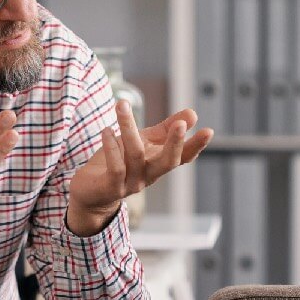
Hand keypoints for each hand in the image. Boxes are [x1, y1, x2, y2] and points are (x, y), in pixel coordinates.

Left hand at [66, 100, 213, 235]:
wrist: (90, 194)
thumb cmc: (119, 163)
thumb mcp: (143, 143)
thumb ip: (165, 129)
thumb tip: (193, 114)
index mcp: (158, 164)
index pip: (183, 156)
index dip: (196, 145)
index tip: (209, 131)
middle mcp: (149, 175)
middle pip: (168, 162)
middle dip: (175, 143)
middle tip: (181, 125)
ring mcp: (131, 183)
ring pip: (136, 155)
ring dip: (129, 127)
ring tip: (122, 105)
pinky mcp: (111, 187)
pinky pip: (116, 167)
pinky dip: (111, 147)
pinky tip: (107, 130)